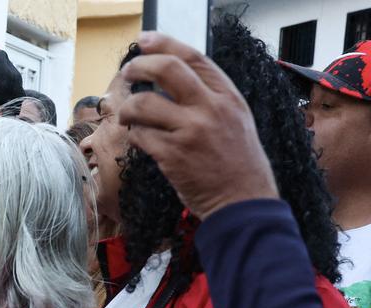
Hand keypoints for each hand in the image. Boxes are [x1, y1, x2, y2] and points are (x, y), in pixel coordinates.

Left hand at [117, 32, 277, 219]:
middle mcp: (210, 109)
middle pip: (166, 70)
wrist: (243, 204)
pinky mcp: (172, 157)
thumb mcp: (236, 120)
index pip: (192, 58)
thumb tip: (174, 77)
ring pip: (144, 104)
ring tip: (129, 115)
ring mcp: (190, 132)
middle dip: (139, 67)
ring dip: (128, 108)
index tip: (144, 41)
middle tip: (127, 73)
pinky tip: (141, 141)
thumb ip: (210, 98)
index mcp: (228, 97)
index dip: (164, 44)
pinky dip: (136, 137)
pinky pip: (140, 137)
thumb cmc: (239, 163)